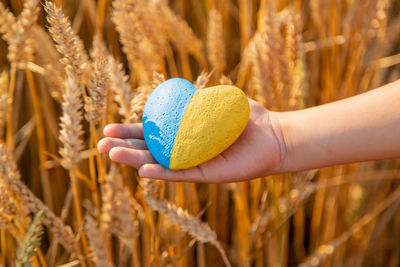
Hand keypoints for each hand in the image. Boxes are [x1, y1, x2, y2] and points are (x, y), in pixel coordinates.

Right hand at [97, 99, 284, 182]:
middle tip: (101, 143)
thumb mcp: (221, 101)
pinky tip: (143, 170)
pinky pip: (181, 174)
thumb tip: (184, 92)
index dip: (132, 131)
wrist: (275, 135)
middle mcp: (187, 151)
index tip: (111, 127)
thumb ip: (201, 98)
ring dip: (134, 160)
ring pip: (159, 163)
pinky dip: (162, 172)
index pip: (154, 134)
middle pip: (150, 150)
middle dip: (124, 147)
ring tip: (110, 154)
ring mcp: (195, 164)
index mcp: (187, 135)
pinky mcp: (208, 174)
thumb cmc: (249, 118)